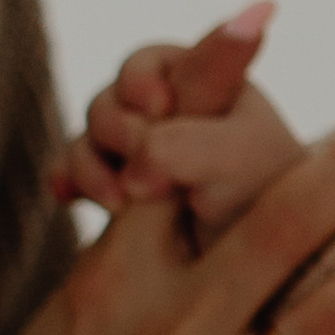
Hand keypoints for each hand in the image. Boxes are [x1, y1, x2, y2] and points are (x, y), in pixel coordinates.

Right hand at [61, 2, 306, 237]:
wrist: (268, 272)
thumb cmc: (268, 203)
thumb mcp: (237, 161)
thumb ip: (181, 146)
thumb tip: (130, 171)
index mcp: (208, 85)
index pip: (153, 62)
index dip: (142, 81)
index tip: (160, 106)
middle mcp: (173, 113)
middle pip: (111, 99)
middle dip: (117, 130)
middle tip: (144, 172)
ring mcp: (142, 150)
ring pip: (89, 136)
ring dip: (91, 164)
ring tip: (118, 204)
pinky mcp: (120, 188)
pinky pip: (73, 171)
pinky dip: (69, 180)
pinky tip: (66, 196)